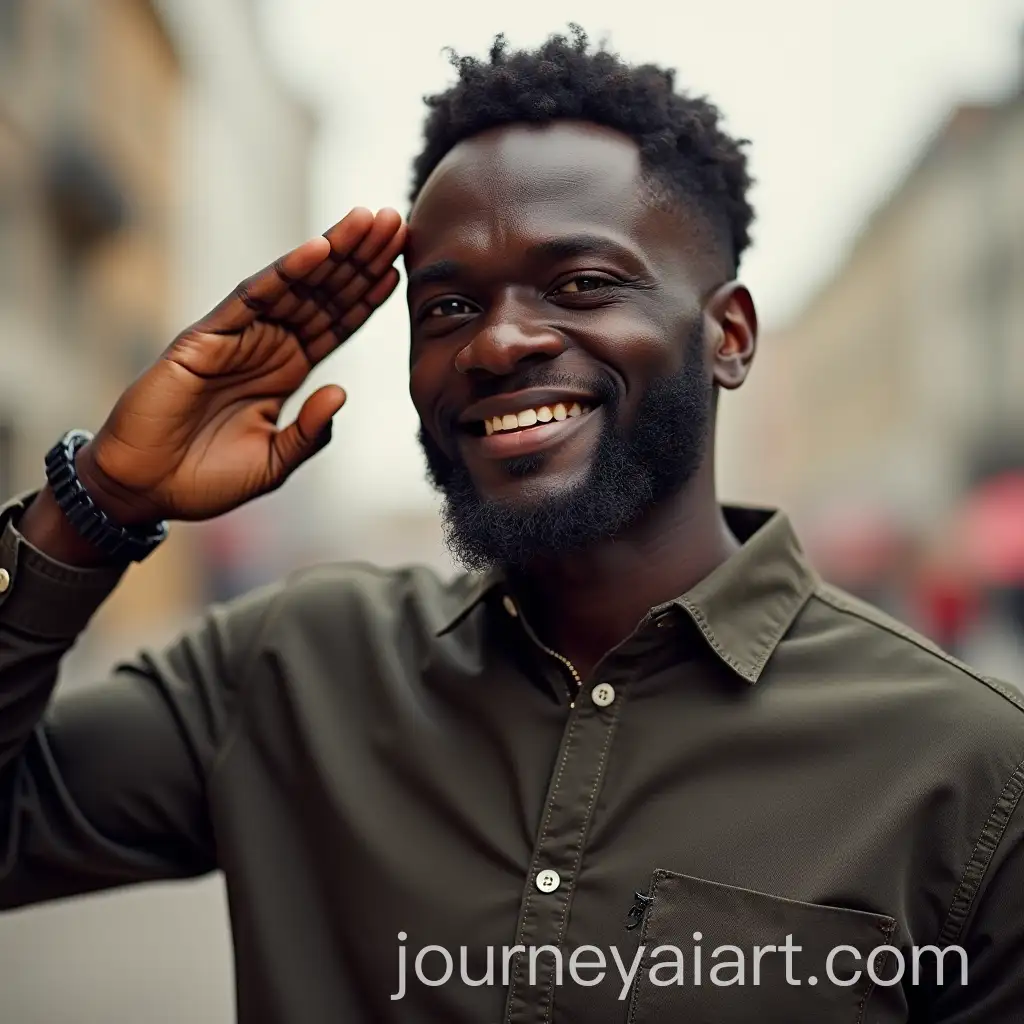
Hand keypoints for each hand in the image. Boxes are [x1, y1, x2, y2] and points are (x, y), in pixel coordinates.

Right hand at [76, 207, 405, 524]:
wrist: (147, 490)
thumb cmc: (206, 479)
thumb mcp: (275, 463)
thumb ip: (310, 433)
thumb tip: (340, 392)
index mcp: (287, 370)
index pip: (337, 324)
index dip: (368, 296)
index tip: (402, 267)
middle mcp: (267, 346)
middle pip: (324, 294)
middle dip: (361, 259)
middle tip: (397, 222)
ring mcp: (238, 337)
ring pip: (295, 284)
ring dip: (334, 250)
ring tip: (370, 220)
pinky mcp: (206, 336)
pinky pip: (253, 298)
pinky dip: (286, 271)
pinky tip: (320, 248)